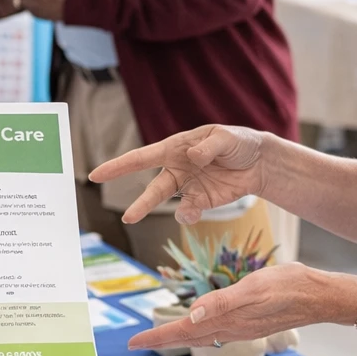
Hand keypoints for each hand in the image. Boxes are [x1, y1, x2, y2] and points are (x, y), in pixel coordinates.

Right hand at [90, 124, 266, 224]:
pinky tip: (192, 213)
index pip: (142, 158)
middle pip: (151, 188)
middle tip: (127, 218)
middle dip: (139, 204)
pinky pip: (189, 212)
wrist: (260, 163)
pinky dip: (188, 215)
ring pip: (165, 203)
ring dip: (155, 212)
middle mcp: (177, 169)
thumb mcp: (226, 137)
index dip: (118, 166)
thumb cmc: (239, 142)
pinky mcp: (201, 202)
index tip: (96, 175)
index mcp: (176, 148)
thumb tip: (192, 157)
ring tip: (140, 219)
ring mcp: (188, 188)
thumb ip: (209, 146)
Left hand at [126, 263, 356, 349]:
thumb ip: (224, 301)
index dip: (157, 336)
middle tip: (136, 344)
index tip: (132, 343)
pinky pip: (215, 331)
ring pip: (201, 336)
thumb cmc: (290, 286)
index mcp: (229, 320)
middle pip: (188, 337)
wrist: (322, 296)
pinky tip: (197, 327)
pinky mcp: (251, 322)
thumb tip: (192, 316)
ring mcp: (242, 327)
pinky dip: (198, 331)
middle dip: (161, 340)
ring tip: (158, 337)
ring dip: (177, 336)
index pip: (184, 331)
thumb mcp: (256, 287)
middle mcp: (232, 328)